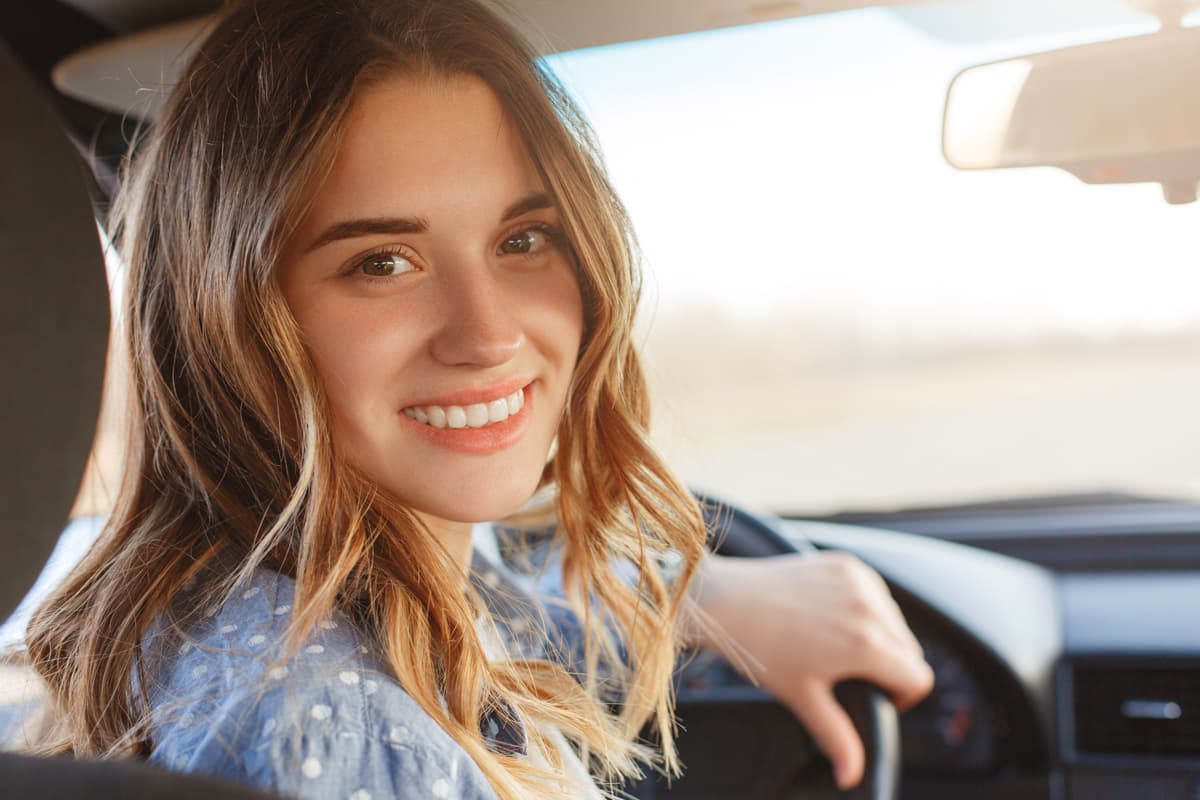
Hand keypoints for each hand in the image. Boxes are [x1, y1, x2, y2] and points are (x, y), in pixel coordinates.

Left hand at [685, 551, 933, 789]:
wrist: (727, 601)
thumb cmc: (761, 649)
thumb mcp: (803, 697)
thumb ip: (836, 737)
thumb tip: (851, 776)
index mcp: (866, 644)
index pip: (918, 677)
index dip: (901, 697)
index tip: (875, 697)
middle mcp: (869, 607)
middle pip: (910, 650)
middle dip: (890, 667)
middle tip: (851, 674)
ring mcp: (858, 580)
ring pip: (895, 620)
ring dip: (880, 636)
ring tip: (839, 646)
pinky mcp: (846, 563)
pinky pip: (874, 592)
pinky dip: (864, 607)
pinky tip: (832, 618)